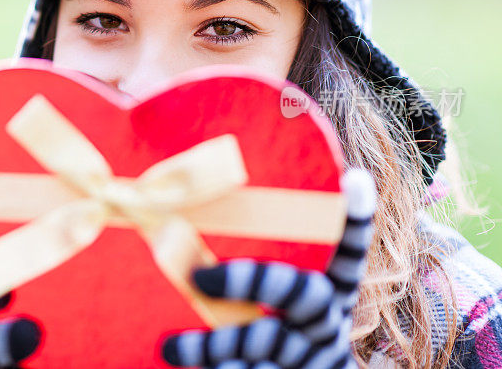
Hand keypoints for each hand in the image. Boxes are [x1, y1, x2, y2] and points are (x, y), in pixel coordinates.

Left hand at [161, 168, 376, 368]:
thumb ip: (253, 279)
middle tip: (198, 277)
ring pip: (267, 340)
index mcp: (332, 294)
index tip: (355, 177)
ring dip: (214, 343)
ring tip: (171, 348)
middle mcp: (328, 323)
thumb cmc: (277, 338)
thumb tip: (180, 232)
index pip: (349, 253)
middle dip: (249, 281)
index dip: (356, 220)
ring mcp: (314, 358)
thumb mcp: (280, 308)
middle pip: (302, 292)